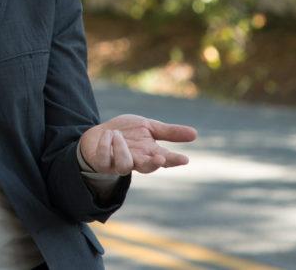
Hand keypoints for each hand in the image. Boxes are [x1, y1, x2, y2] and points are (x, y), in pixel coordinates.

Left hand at [80, 114, 196, 175]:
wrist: (99, 134)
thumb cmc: (127, 132)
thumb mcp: (148, 127)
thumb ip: (169, 132)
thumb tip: (195, 133)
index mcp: (149, 153)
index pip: (165, 159)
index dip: (174, 160)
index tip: (185, 159)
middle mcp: (136, 161)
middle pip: (147, 168)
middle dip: (154, 164)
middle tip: (160, 158)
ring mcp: (119, 164)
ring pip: (124, 165)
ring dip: (121, 149)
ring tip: (117, 134)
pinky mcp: (102, 163)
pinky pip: (103, 160)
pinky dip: (105, 146)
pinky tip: (107, 134)